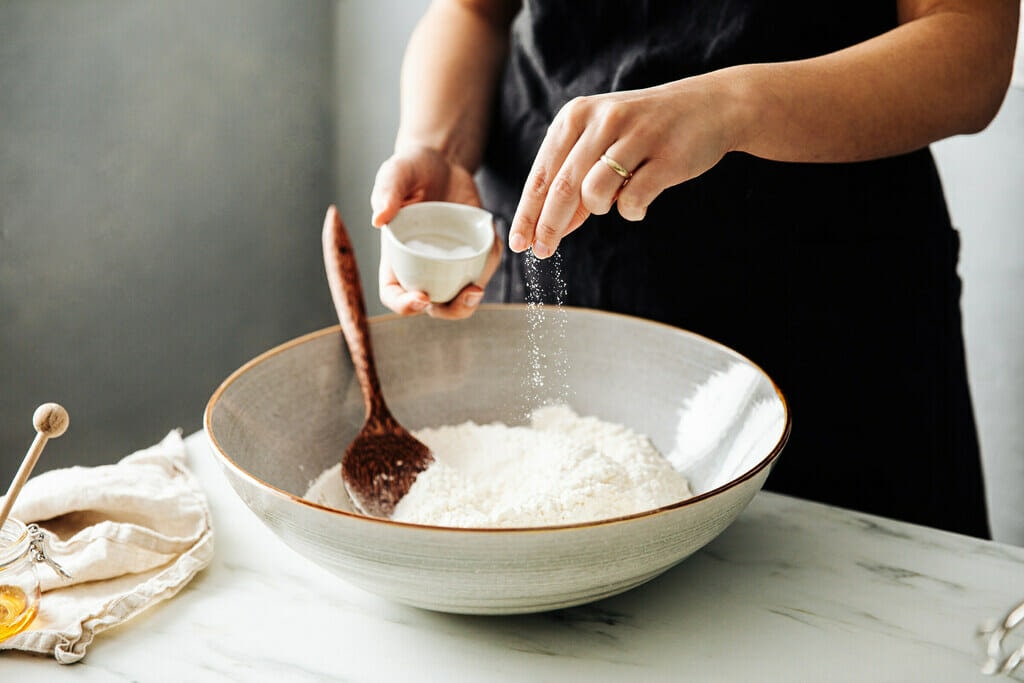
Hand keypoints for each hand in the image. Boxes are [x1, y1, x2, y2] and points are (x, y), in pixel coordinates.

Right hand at [370, 145, 501, 318]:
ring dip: (472, 299)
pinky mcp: (471, 253)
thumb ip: (386, 192)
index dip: (404, 305)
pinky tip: (494, 246)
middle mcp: (421, 266)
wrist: (442, 162)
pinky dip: (490, 264)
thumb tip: (378, 219)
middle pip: (433, 306)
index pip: (394, 294)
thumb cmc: (411, 169)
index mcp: (396, 256)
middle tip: (467, 294)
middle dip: (450, 310)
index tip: (422, 297)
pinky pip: (482, 268)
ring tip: (478, 285)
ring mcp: (448, 263)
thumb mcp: (396, 173)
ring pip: (460, 295)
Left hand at [508, 76, 736, 257]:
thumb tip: (549, 229)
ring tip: (615, 198)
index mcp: (577, 115)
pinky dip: (631, 211)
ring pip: (594, 194)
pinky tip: (640, 201)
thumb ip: (574, 180)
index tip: (518, 243)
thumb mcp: (601, 143)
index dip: (527, 213)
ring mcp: (636, 136)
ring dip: (599, 209)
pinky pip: (632, 202)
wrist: (710, 107)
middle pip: (562, 189)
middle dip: (548, 226)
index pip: (542, 174)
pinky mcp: (665, 157)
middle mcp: (602, 120)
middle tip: (542, 252)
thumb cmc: (645, 131)